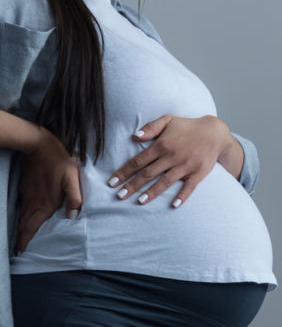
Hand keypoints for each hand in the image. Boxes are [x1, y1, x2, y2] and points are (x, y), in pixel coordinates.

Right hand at [15, 128, 82, 253]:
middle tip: (17, 251)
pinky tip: (25, 215)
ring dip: (20, 228)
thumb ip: (74, 198)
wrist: (38, 144)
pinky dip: (22, 215)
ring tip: (20, 237)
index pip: (30, 228)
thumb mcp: (72, 178)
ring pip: (21, 216)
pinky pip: (22, 205)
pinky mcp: (24, 187)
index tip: (20, 253)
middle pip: (23, 226)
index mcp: (44, 204)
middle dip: (19, 239)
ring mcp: (26, 194)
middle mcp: (33, 202)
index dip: (24, 242)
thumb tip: (72, 218)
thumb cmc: (59, 160)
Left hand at [106, 115, 233, 207]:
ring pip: (165, 181)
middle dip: (132, 185)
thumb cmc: (187, 126)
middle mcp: (172, 156)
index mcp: (162, 145)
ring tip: (139, 202)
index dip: (124, 172)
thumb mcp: (167, 121)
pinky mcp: (199, 173)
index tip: (112, 182)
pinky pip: (189, 186)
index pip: (138, 161)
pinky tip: (174, 205)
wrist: (215, 132)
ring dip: (152, 192)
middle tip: (119, 196)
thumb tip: (134, 136)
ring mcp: (186, 165)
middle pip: (148, 173)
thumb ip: (150, 128)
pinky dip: (182, 196)